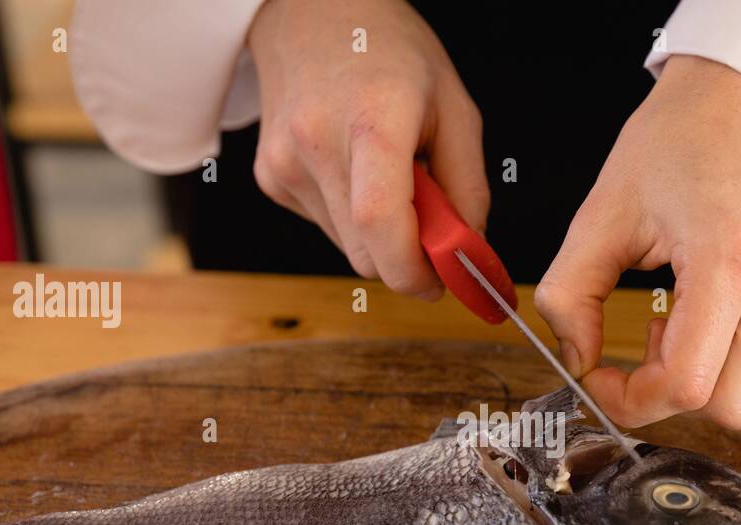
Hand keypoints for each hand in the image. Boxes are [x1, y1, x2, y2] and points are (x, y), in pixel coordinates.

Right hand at [247, 0, 486, 297]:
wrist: (312, 15)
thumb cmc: (392, 56)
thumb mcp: (455, 108)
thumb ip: (468, 189)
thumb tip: (470, 257)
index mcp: (371, 119)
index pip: (381, 222)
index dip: (414, 270)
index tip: (442, 282)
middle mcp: (315, 144)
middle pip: (366, 254)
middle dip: (406, 257)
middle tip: (432, 223)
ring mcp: (284, 164)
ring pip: (348, 248)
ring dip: (379, 235)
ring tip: (388, 176)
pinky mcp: (270, 178)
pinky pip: (326, 228)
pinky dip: (352, 217)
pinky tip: (353, 169)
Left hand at [534, 55, 740, 430]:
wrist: (740, 101)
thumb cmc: (674, 145)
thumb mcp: (599, 214)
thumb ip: (567, 296)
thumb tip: (575, 362)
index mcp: (729, 259)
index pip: (688, 384)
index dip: (632, 401)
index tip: (599, 378)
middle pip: (728, 409)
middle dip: (669, 398)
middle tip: (639, 350)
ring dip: (707, 393)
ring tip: (675, 338)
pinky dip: (734, 377)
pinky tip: (703, 329)